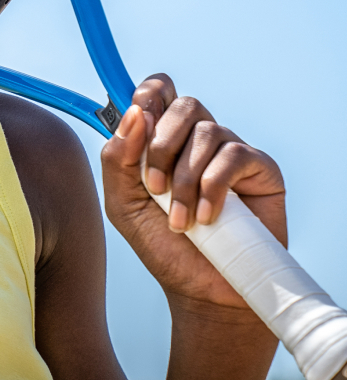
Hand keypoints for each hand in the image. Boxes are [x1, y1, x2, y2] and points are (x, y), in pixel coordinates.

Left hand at [100, 74, 285, 312]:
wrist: (200, 288)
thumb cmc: (162, 245)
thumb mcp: (123, 203)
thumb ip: (118, 159)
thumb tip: (133, 114)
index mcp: (163, 140)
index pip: (159, 91)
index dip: (149, 95)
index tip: (138, 122)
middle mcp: (198, 140)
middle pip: (183, 105)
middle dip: (161, 145)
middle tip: (154, 188)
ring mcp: (231, 152)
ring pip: (207, 131)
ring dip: (185, 178)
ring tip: (181, 220)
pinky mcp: (261, 170)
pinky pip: (235, 155)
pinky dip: (214, 187)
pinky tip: (207, 217)